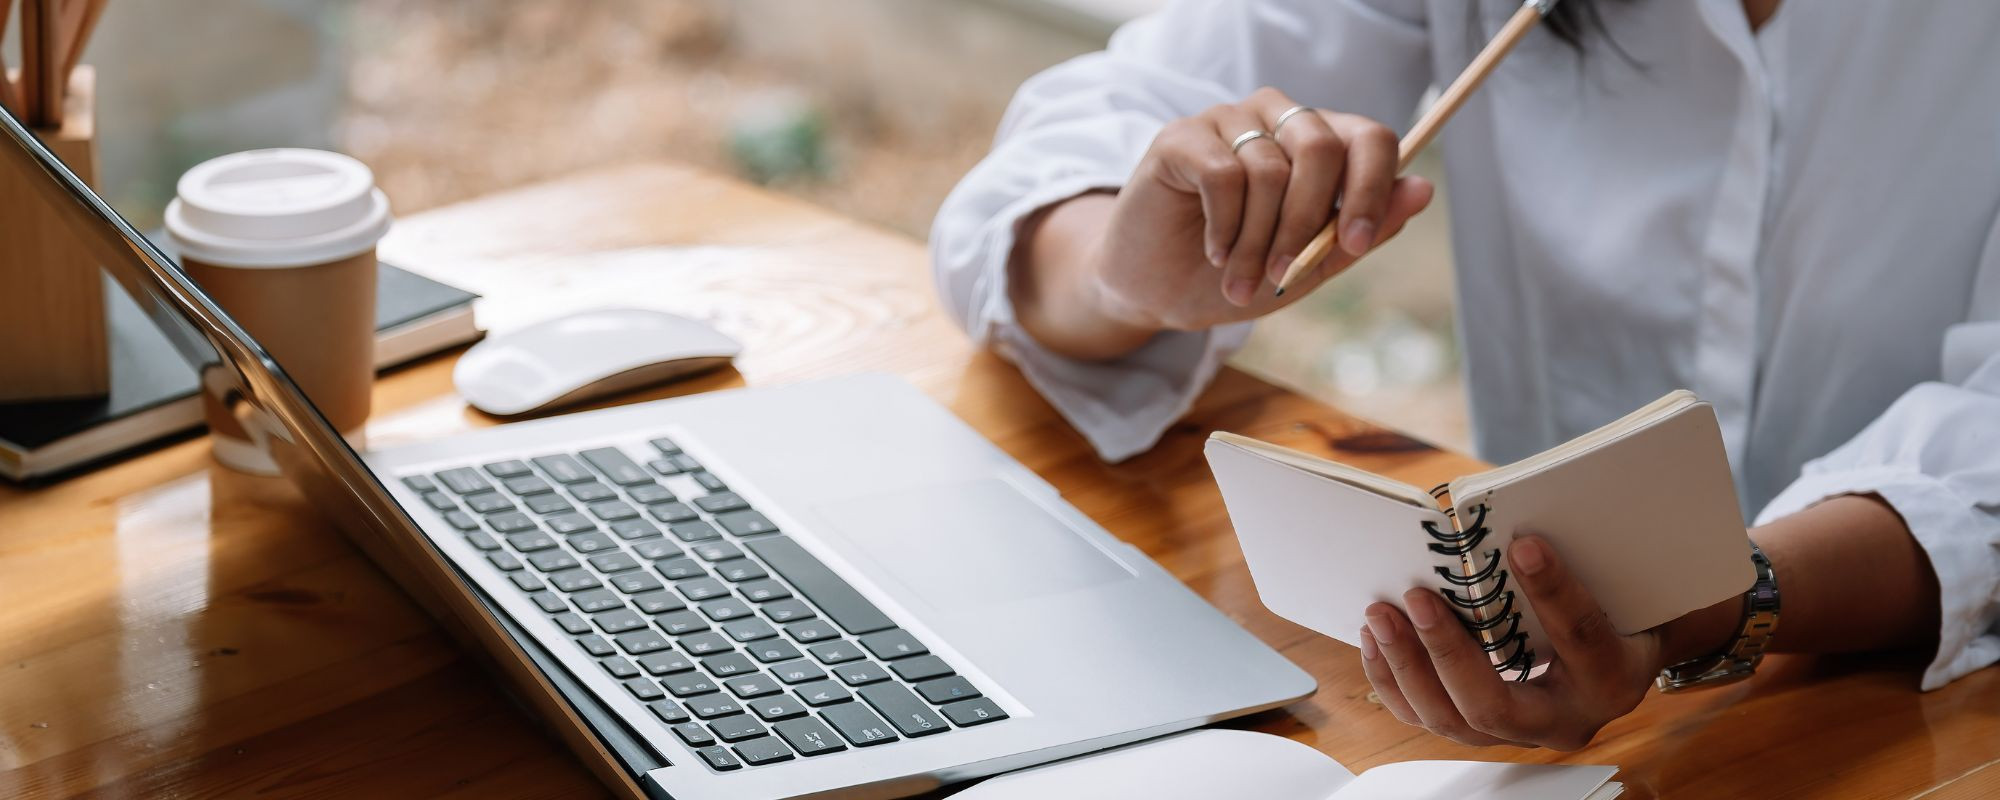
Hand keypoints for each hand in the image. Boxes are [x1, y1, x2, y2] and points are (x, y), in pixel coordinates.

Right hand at [1009, 87, 1433, 360]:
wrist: (1157, 293)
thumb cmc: (1234, 275)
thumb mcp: (1310, 266)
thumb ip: (1363, 232)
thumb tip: (1422, 190)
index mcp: (1318, 144)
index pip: (1370, 137)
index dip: (1372, 188)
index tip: (1357, 244)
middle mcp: (1276, 119)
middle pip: (1321, 147)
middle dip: (1307, 224)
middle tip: (1283, 274)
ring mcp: (1227, 121)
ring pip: (1270, 169)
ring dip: (1257, 241)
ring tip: (1239, 278)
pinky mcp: (1181, 136)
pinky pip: (1224, 174)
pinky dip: (1224, 226)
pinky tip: (1214, 251)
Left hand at [1358, 536, 1726, 750]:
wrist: (1620, 654)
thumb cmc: (1616, 609)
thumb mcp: (1614, 584)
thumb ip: (1579, 559)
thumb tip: (1517, 523)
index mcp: (1613, 679)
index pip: (1582, 639)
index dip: (1554, 592)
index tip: (1523, 544)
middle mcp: (1566, 721)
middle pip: (1495, 706)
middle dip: (1447, 652)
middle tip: (1416, 598)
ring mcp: (1520, 734)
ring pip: (1452, 721)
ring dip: (1408, 665)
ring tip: (1381, 614)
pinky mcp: (1482, 731)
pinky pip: (1427, 717)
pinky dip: (1394, 680)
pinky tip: (1377, 640)